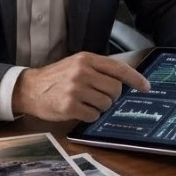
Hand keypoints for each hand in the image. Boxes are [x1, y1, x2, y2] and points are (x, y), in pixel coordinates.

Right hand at [12, 52, 150, 121]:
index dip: (136, 79)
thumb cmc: (55, 78)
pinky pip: (93, 115)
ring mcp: (76, 89)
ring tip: (85, 102)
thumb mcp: (76, 64)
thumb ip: (98, 69)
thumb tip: (124, 83)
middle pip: (115, 89)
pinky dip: (89, 115)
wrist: (30, 88)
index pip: (118, 68)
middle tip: (100, 96)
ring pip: (106, 104)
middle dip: (112, 96)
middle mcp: (82, 72)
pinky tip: (78, 110)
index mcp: (86, 59)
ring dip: (100, 107)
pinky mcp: (70, 106)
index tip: (146, 87)